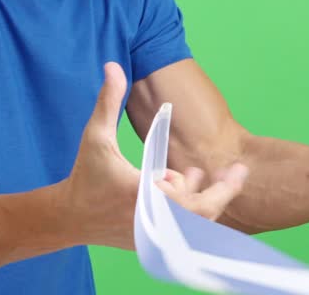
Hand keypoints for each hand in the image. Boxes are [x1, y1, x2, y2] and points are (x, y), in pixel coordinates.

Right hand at [60, 63, 247, 249]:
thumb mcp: (96, 136)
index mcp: (145, 197)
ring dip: (202, 199)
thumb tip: (113, 66)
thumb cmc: (85, 175)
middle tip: (237, 173)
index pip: (195, 202)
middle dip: (223, 194)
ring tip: (194, 174)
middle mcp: (153, 222)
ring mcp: (155, 236)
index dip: (222, 189)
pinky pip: (183, 232)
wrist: (69, 217)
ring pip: (195, 226)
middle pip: (204, 217)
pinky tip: (186, 186)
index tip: (239, 171)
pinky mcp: (153, 243)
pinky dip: (190, 212)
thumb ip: (108, 101)